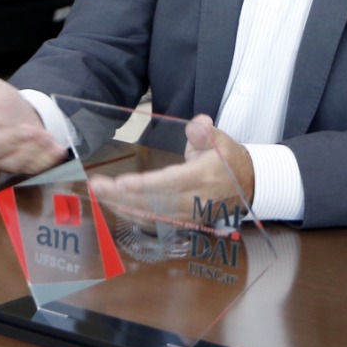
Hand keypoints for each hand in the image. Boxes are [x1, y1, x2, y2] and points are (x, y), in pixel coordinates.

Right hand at [0, 61, 66, 174]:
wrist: (24, 117)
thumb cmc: (3, 104)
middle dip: (12, 140)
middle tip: (28, 129)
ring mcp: (5, 159)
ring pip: (13, 161)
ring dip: (31, 150)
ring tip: (45, 136)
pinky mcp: (23, 167)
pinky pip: (33, 167)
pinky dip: (46, 159)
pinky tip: (56, 149)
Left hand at [87, 114, 254, 220]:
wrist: (249, 186)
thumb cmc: (229, 160)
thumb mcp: (222, 140)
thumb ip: (206, 133)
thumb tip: (196, 125)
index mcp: (203, 178)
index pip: (169, 183)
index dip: (144, 185)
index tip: (120, 182)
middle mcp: (194, 200)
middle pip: (153, 202)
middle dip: (122, 196)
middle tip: (96, 186)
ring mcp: (188, 214)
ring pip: (151, 215)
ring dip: (123, 206)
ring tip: (99, 195)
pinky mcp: (184, 221)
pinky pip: (155, 222)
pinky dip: (133, 215)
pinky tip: (114, 206)